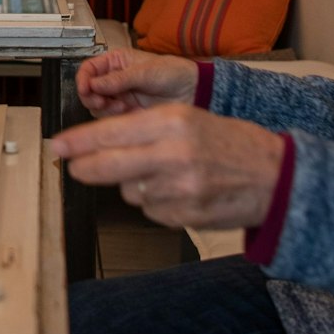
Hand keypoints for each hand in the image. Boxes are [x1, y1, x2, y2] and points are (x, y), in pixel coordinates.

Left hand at [51, 104, 284, 230]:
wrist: (274, 176)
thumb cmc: (232, 143)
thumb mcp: (189, 118)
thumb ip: (146, 129)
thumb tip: (100, 142)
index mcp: (173, 121)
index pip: (111, 132)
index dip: (79, 141)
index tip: (59, 145)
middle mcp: (173, 153)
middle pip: (109, 165)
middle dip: (84, 167)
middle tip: (73, 167)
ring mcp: (179, 188)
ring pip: (130, 191)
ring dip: (134, 185)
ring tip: (165, 174)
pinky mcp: (185, 215)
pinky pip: (151, 210)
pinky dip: (156, 203)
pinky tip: (179, 192)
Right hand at [75, 48, 198, 115]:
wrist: (193, 92)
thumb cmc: (173, 73)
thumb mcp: (145, 72)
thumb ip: (119, 79)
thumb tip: (93, 84)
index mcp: (115, 62)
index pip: (88, 69)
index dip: (83, 79)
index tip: (86, 90)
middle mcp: (114, 80)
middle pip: (88, 90)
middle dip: (92, 97)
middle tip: (103, 102)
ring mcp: (119, 97)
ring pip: (97, 106)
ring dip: (104, 109)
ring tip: (121, 107)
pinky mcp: (126, 113)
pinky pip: (110, 119)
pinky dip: (114, 118)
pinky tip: (128, 112)